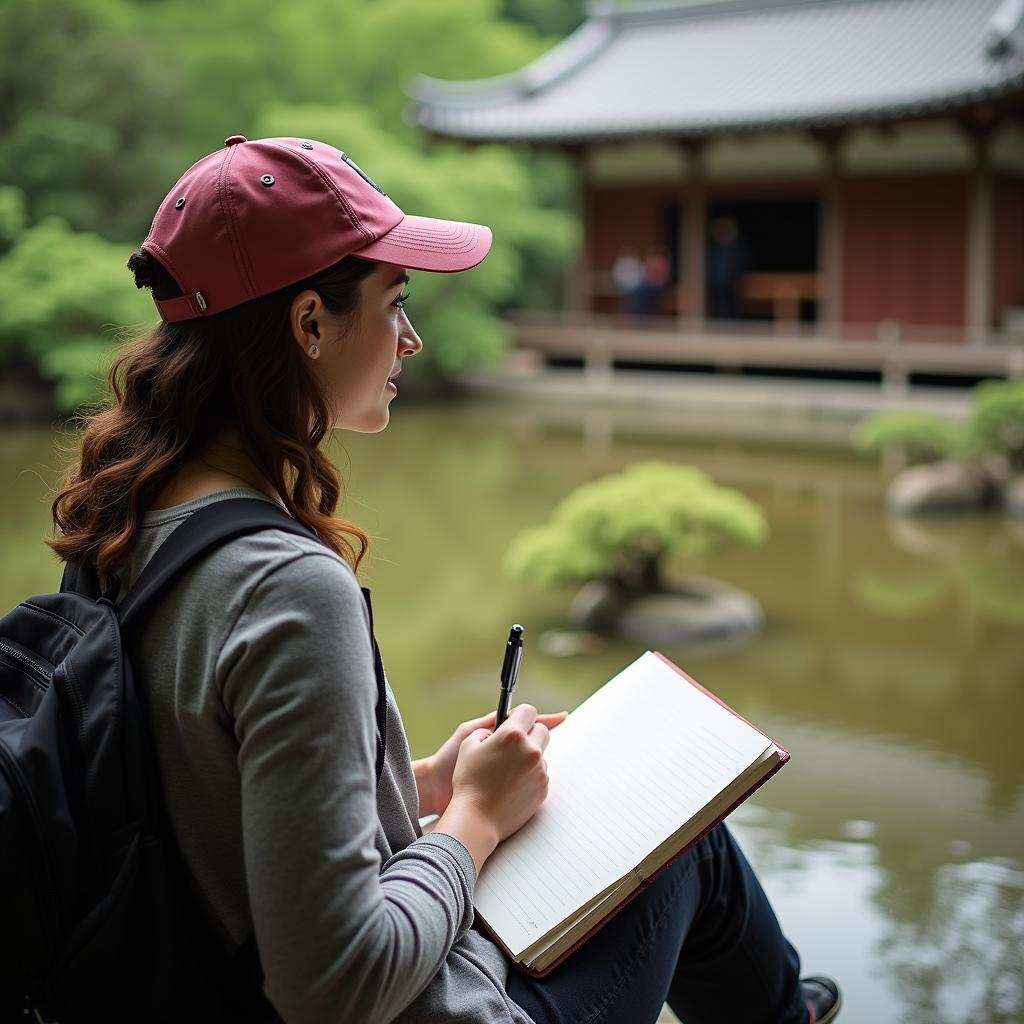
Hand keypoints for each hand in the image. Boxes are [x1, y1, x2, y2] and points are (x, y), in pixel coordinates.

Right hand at [447, 703, 556, 844]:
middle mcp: (530, 750)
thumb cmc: (469, 781)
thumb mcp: (469, 744)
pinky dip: (530, 774)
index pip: (528, 711)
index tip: (517, 720)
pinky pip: (541, 773)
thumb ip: (488, 729)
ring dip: (529, 755)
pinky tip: (512, 783)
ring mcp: (539, 770)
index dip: (521, 715)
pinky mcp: (543, 788)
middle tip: (513, 744)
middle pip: (541, 730)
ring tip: (507, 769)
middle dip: (529, 733)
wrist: (476, 818)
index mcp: (512, 735)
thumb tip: (499, 728)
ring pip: (541, 753)